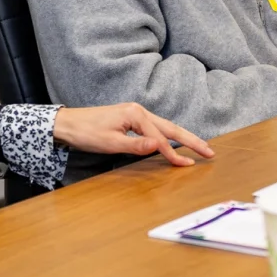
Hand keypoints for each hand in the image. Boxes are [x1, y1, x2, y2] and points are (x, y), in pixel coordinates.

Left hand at [53, 103, 213, 167]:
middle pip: (170, 127)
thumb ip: (137, 145)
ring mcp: (134, 113)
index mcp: (136, 114)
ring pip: (164, 127)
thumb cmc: (86, 132)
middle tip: (209, 152)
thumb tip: (159, 146)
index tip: (187, 166)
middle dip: (190, 140)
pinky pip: (154, 128)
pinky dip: (167, 136)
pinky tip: (173, 143)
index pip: (161, 138)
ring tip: (198, 147)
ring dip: (181, 137)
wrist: (67, 123)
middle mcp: (138, 110)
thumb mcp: (111, 142)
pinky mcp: (130, 118)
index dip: (174, 154)